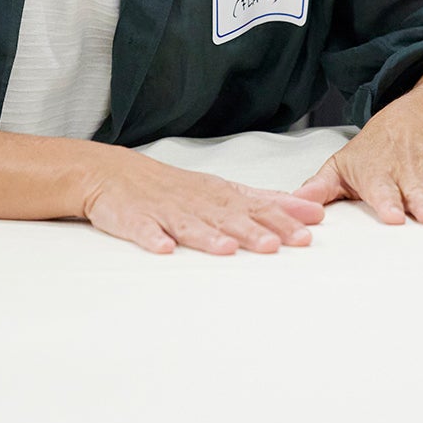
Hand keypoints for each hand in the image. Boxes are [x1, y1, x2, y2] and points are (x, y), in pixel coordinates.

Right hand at [80, 148, 322, 255]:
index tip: (307, 230)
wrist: (112, 173)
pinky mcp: (134, 220)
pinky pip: (143, 230)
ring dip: (208, 236)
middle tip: (276, 244)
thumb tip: (310, 209)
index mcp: (218, 195)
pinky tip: (164, 249)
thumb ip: (266, 200)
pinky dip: (153, 238)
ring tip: (227, 248)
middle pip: (227, 216)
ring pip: (189, 224)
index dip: (282, 218)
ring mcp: (164, 211)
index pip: (256, 206)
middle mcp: (196, 202)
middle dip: (253, 230)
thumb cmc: (172, 187)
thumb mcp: (222, 190)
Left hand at [296, 57, 422, 224]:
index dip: (387, 202)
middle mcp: (408, 173)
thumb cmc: (369, 154)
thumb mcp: (340, 166)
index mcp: (378, 174)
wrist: (407, 123)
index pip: (382, 189)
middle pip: (417, 191)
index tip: (391, 216)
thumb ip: (319, 188)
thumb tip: (297, 204)